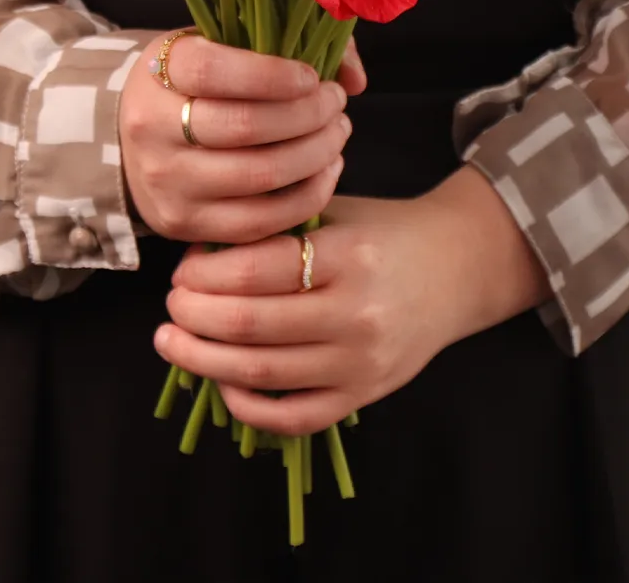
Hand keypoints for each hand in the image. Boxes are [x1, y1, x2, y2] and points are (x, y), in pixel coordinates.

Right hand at [120, 32, 364, 244]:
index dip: (272, 75)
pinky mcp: (181, 224)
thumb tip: (353, 75)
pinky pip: (258, 221)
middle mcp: (151, 127)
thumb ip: (295, 40)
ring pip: (258, 176)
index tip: (311, 77)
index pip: (213, 71)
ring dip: (315, 154)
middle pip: (244, 126)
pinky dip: (306, 197)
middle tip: (335, 104)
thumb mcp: (227, 44)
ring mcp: (165, 181)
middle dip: (308, 115)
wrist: (140, 138)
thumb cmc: (201, 83)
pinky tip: (325, 171)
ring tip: (336, 133)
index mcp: (160, 70)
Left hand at [155, 167, 549, 435]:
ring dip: (202, 360)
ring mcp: (362, 361)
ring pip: (262, 374)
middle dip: (193, 316)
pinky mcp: (365, 394)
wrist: (456, 267)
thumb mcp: (333, 212)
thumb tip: (197, 257)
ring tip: (172, 342)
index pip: (253, 271)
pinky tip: (222, 382)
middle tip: (172, 304)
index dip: (202, 273)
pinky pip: (294, 417)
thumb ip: (272, 231)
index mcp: (347, 255)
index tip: (181, 270)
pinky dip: (248, 406)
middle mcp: (357, 313)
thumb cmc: (384, 231)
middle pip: (249, 325)